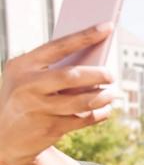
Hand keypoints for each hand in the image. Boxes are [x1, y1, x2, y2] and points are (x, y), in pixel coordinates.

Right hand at [0, 23, 116, 164]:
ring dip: (103, 97)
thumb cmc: (24, 99)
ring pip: (82, 101)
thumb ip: (53, 69)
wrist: (3, 137)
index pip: (58, 46)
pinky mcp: (50, 128)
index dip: (85, 36)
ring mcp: (38, 108)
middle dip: (98, 74)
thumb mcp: (27, 79)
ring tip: (112, 94)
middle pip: (72, 76)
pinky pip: (83, 119)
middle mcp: (28, 86)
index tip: (107, 27)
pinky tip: (105, 109)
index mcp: (22, 66)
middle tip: (111, 75)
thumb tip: (94, 61)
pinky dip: (99, 113)